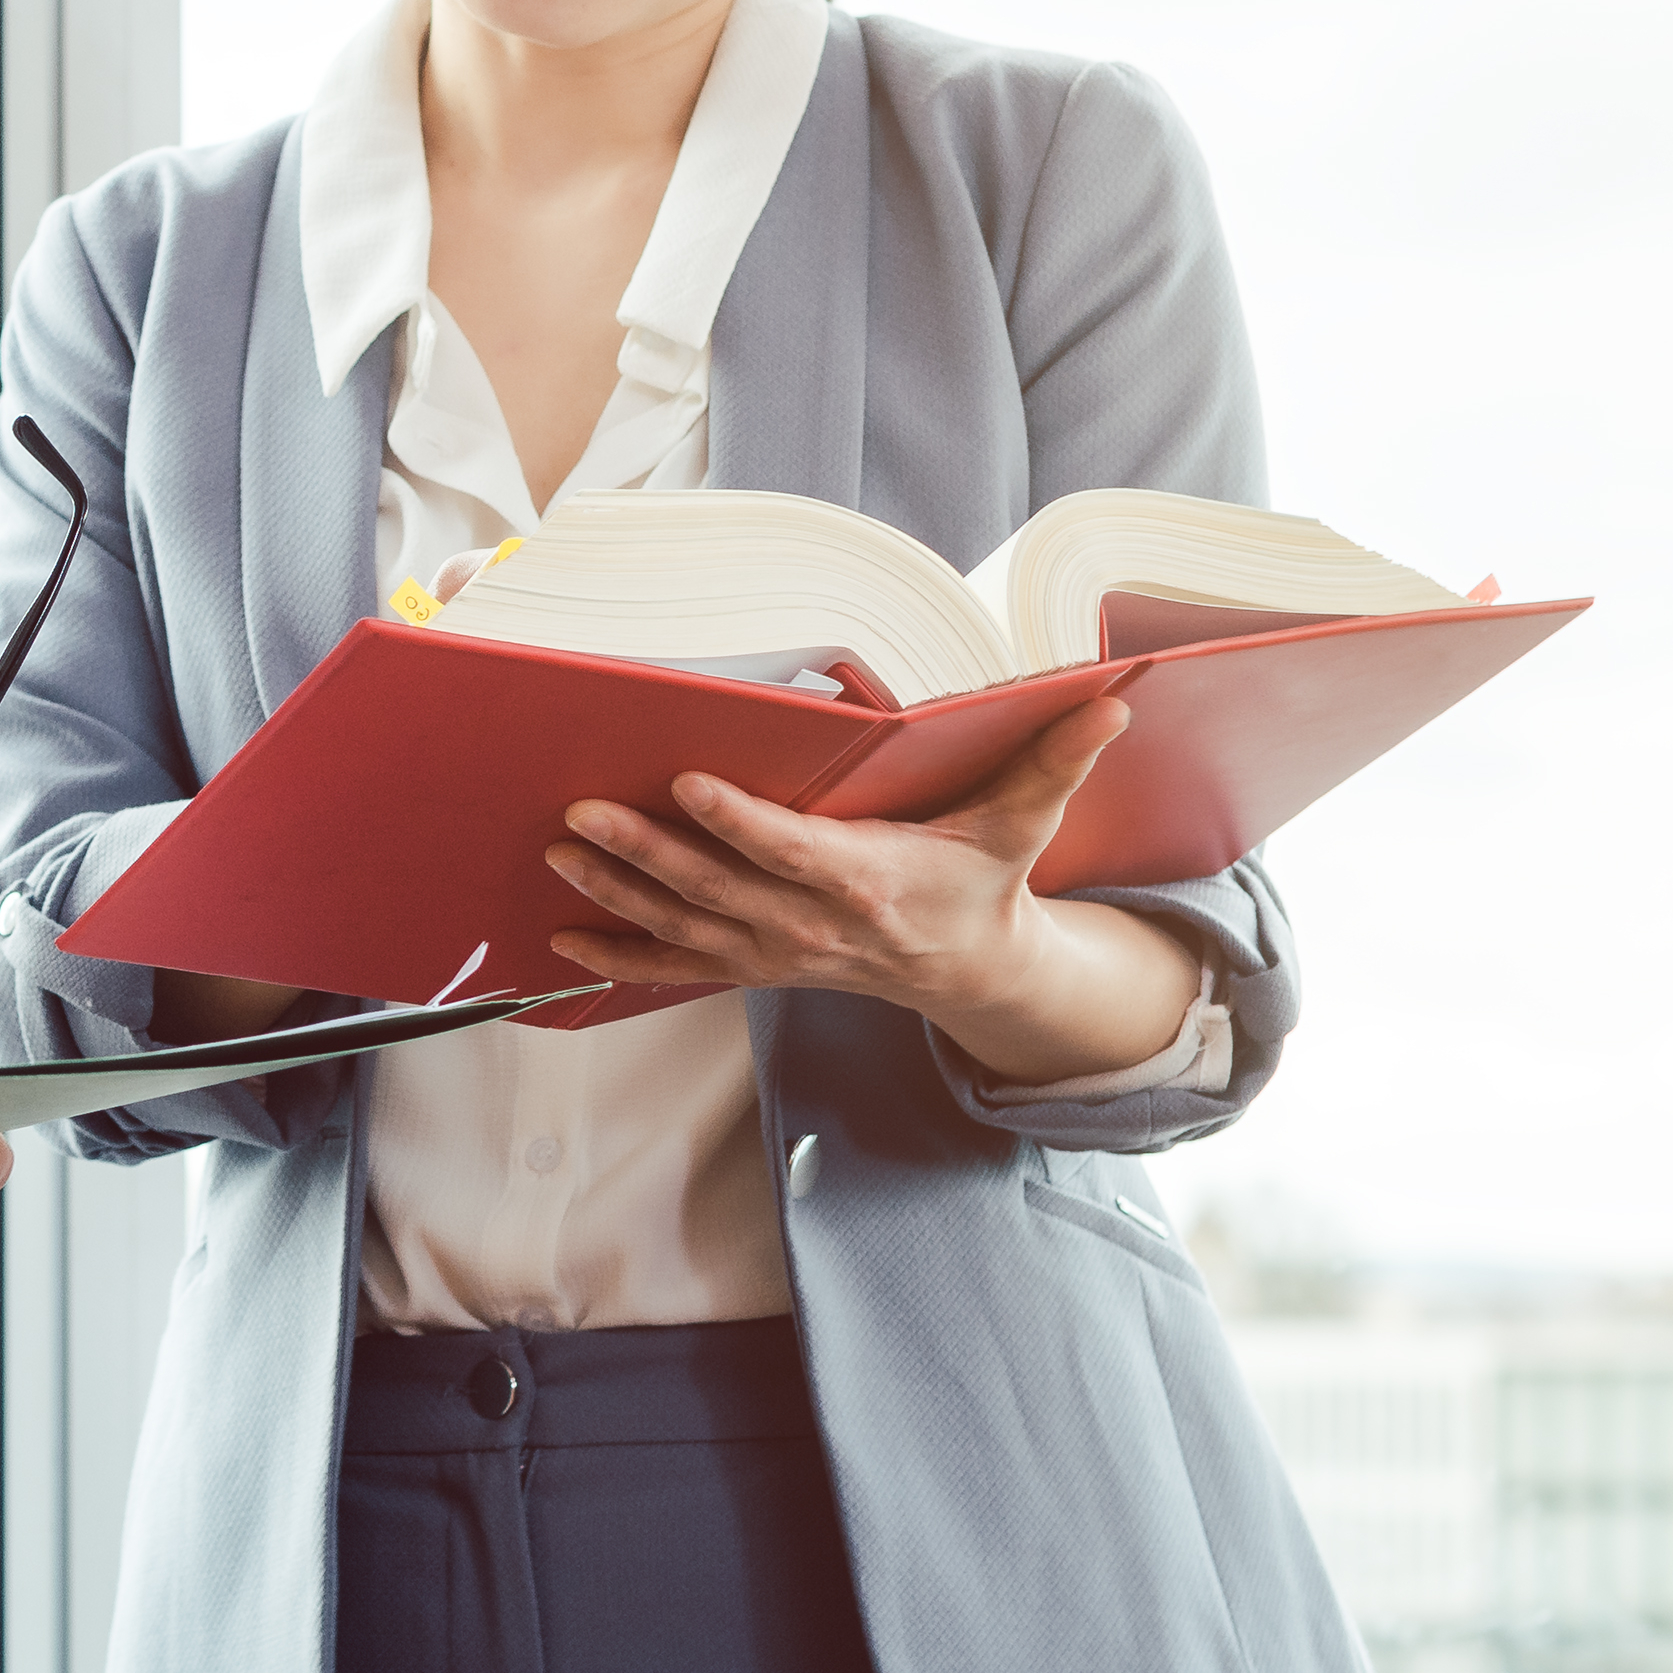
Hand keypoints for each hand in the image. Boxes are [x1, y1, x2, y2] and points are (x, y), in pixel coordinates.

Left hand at [539, 695, 1207, 1086]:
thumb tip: (1114, 699)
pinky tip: (559, 942)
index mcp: (871, 881)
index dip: (741, 822)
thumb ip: (1056, 761)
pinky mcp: (755, 967)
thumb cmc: (984, 883)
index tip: (688, 784)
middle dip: (647, 853)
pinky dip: (618, 958)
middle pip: (720, 889)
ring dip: (617, 895)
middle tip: (581, 812)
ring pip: (685, 928)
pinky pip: (678, 969)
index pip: (794, 850)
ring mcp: (778, 954)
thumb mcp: (1023, 825)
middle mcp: (814, 925)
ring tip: (557, 854)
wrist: (971, 973)